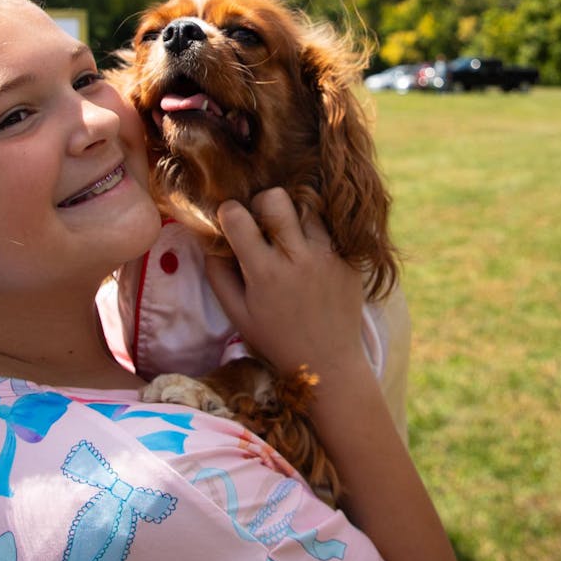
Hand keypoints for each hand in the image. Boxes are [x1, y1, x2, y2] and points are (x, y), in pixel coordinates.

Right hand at [205, 188, 364, 375]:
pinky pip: (332, 227)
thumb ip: (218, 275)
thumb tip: (210, 241)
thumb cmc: (275, 339)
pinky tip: (311, 251)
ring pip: (307, 207)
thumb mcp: (237, 314)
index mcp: (264, 272)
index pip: (238, 217)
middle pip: (276, 198)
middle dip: (262, 204)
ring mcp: (328, 255)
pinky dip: (317, 232)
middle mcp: (297, 257)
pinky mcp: (349, 259)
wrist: (327, 362)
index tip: (232, 223)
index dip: (229, 213)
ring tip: (291, 239)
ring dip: (293, 217)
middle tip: (263, 225)